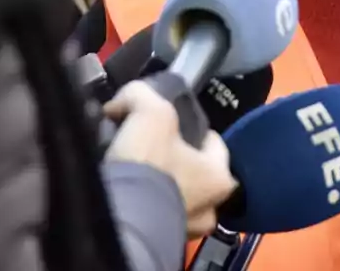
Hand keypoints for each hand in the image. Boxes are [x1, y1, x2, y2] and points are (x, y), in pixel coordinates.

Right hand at [105, 81, 237, 236]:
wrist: (118, 219)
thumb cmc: (148, 164)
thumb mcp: (150, 112)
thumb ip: (143, 96)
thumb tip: (125, 101)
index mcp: (221, 177)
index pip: (214, 143)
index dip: (192, 127)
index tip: (171, 123)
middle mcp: (211, 209)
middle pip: (194, 171)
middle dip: (173, 158)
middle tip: (148, 145)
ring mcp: (185, 231)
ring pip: (174, 195)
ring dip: (157, 183)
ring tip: (131, 167)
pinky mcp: (159, 243)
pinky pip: (154, 215)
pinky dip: (142, 204)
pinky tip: (122, 190)